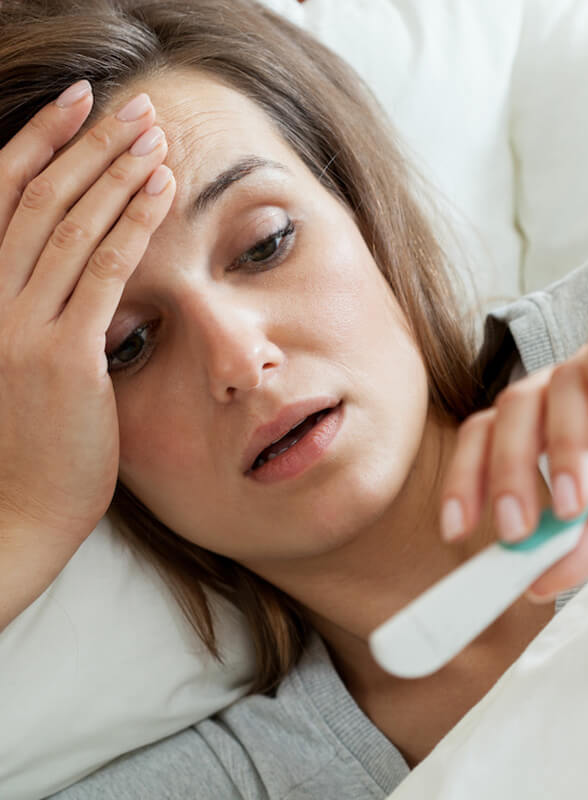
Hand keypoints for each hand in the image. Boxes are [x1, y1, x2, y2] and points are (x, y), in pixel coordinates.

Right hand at [0, 81, 174, 539]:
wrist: (16, 515)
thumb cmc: (29, 447)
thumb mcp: (24, 366)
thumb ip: (48, 314)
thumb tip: (95, 280)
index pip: (5, 199)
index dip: (41, 144)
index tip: (79, 106)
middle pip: (39, 198)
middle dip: (88, 144)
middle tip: (131, 104)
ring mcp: (20, 327)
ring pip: (69, 225)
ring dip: (115, 171)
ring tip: (153, 132)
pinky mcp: (63, 357)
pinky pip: (102, 274)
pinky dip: (133, 225)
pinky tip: (161, 189)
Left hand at [441, 300, 587, 597]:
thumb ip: (585, 546)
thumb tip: (529, 582)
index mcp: (565, 438)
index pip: (494, 441)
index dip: (467, 477)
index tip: (457, 530)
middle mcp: (581, 399)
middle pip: (514, 409)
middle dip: (506, 469)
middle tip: (517, 524)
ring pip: (558, 377)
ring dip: (560, 440)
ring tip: (583, 493)